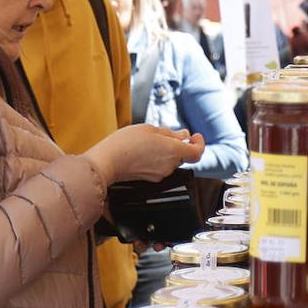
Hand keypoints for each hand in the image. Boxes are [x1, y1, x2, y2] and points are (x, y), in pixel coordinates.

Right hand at [86, 125, 204, 183]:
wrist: (108, 162)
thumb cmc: (125, 143)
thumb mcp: (150, 129)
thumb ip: (171, 133)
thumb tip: (184, 136)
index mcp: (173, 151)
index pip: (197, 152)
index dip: (199, 143)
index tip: (195, 137)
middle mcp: (170, 165)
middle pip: (183, 155)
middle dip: (178, 144)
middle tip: (165, 134)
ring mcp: (161, 174)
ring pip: (171, 160)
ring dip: (166, 151)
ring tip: (149, 141)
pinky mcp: (152, 178)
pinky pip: (161, 166)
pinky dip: (157, 158)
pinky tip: (144, 152)